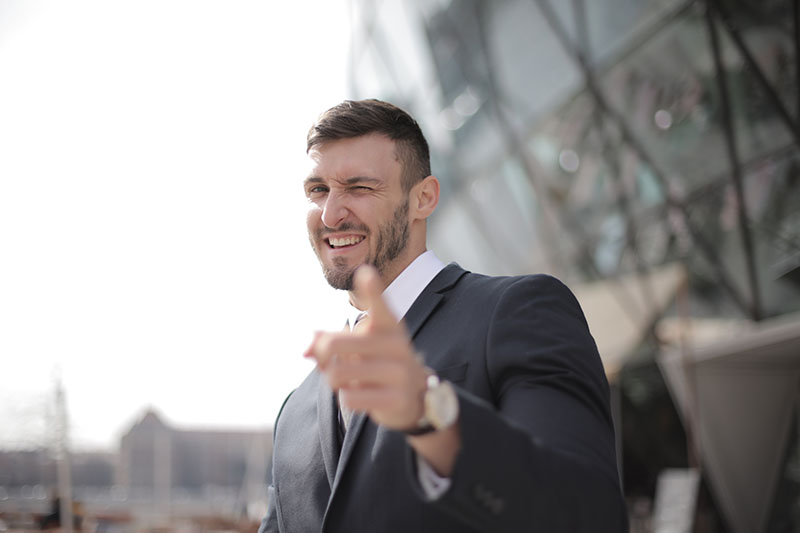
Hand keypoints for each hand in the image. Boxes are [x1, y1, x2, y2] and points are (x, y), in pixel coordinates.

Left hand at [304, 265, 428, 429]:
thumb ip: (329, 342)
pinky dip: (347, 398)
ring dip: (334, 381)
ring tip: (349, 380)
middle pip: (333, 344)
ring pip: (337, 374)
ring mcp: (399, 372)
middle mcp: (396, 344)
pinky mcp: (397, 398)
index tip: (365, 272)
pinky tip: (364, 395)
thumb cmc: (378, 363)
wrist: (415, 396)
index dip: (371, 289)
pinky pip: (349, 398)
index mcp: (388, 325)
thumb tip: (306, 350)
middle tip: (326, 361)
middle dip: (321, 356)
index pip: (378, 305)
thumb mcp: (359, 346)